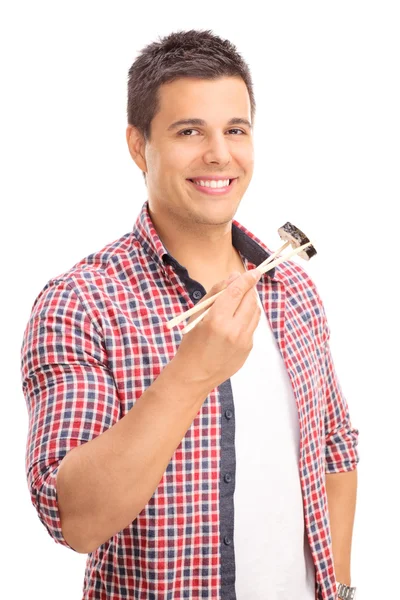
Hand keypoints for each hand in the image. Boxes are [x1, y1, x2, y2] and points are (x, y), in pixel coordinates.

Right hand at [174, 269, 261, 392]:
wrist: (194, 374)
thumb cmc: (191, 342)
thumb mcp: (197, 314)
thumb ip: (216, 293)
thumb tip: (234, 276)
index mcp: (217, 320)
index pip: (237, 292)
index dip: (247, 279)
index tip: (254, 271)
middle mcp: (233, 330)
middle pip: (250, 300)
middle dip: (250, 289)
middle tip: (245, 284)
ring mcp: (243, 341)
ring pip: (255, 313)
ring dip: (251, 303)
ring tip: (240, 301)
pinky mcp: (248, 349)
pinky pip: (252, 327)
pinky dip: (248, 318)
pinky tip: (237, 320)